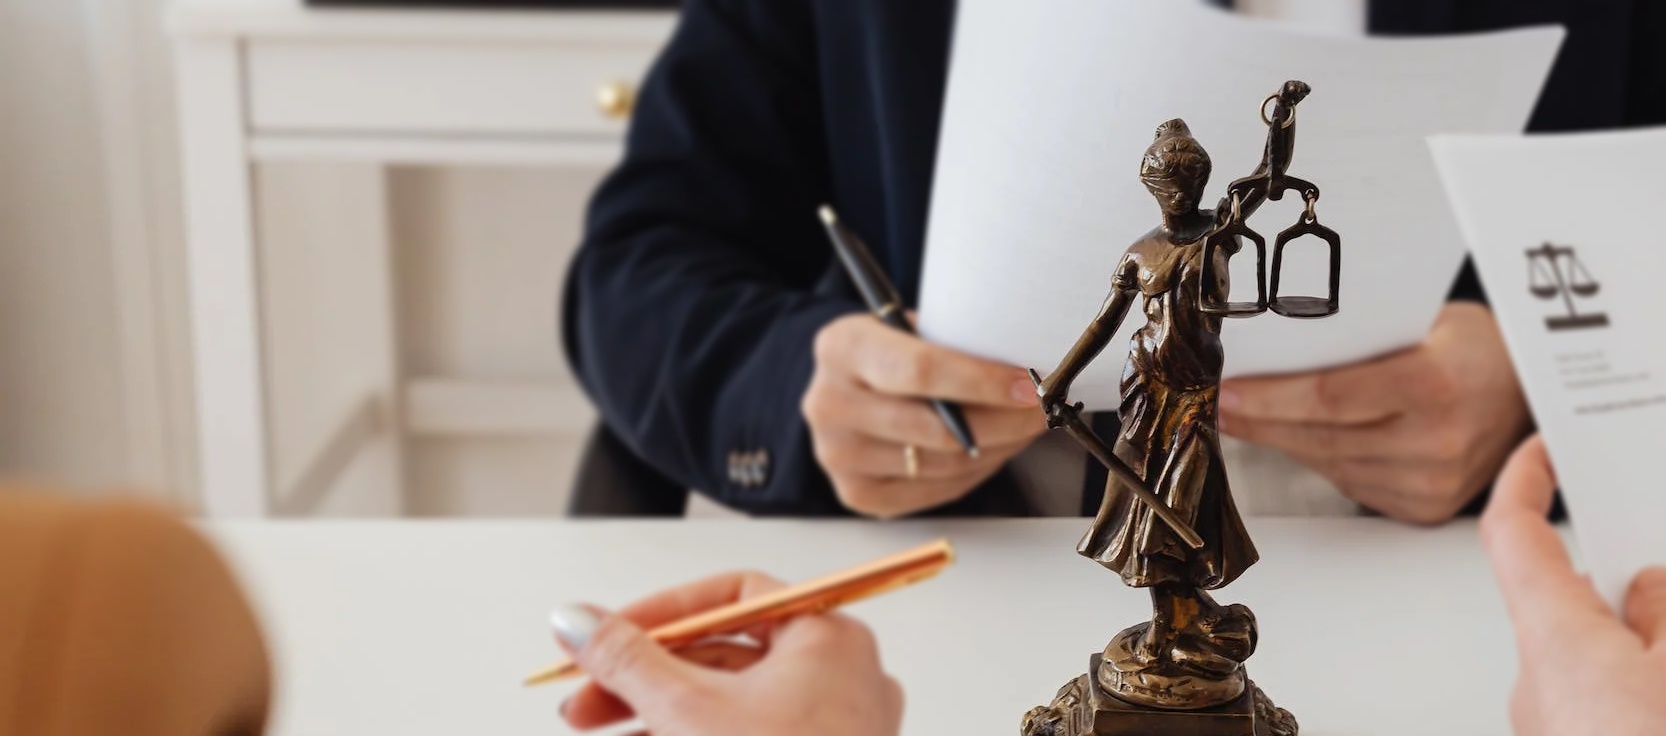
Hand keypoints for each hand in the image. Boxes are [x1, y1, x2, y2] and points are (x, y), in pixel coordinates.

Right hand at [554, 571, 903, 735]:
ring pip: (728, 703)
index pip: (734, 597)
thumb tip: (578, 620)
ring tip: (590, 726)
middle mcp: (841, 678)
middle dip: (643, 672)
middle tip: (584, 692)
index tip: (605, 633)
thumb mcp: (687, 710)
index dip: (662, 612)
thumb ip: (627, 659)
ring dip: (655, 710)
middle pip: (723, 653)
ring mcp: (832, 729)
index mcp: (829, 640)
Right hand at [803, 314, 1045, 517]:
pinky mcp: (857, 493)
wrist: (849, 386)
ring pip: (943, 463)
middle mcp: (828, 404)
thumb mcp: (913, 327)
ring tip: (1022, 427)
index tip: (1029, 386)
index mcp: (841, 347)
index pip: (920, 370)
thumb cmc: (895, 351)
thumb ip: (955, 343)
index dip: (983, 381)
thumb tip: (1029, 370)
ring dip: (997, 447)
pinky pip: (936, 489)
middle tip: (1044, 409)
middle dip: (1004, 420)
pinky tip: (993, 448)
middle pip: (937, 426)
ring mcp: (838, 455)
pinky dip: (975, 472)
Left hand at [1218, 303, 1530, 524]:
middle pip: (1318, 435)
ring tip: (1244, 416)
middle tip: (1217, 402)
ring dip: (1280, 439)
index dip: (1269, 397)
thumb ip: (1356, 339)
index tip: (1226, 389)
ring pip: (1326, 462)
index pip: (1329, 396)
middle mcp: (1436, 442)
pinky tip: (1294, 437)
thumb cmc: (1473, 348)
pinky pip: (1348, 481)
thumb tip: (1273, 347)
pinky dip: (1316, 458)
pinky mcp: (1423, 507)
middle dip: (1258, 419)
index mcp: (1435, 386)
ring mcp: (1431, 483)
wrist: (1532, 395)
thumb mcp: (1422, 322)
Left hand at [1480, 436, 1665, 735]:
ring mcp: (1555, 723)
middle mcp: (1539, 682)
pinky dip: (1643, 680)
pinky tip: (1663, 686)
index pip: (1512, 532)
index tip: (1544, 445)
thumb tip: (1653, 589)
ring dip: (1644, 638)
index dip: (1524, 479)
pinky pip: (1607, 694)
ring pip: (1600, 653)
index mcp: (1553, 638)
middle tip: (1661, 560)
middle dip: (1631, 579)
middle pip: (1574, 598)